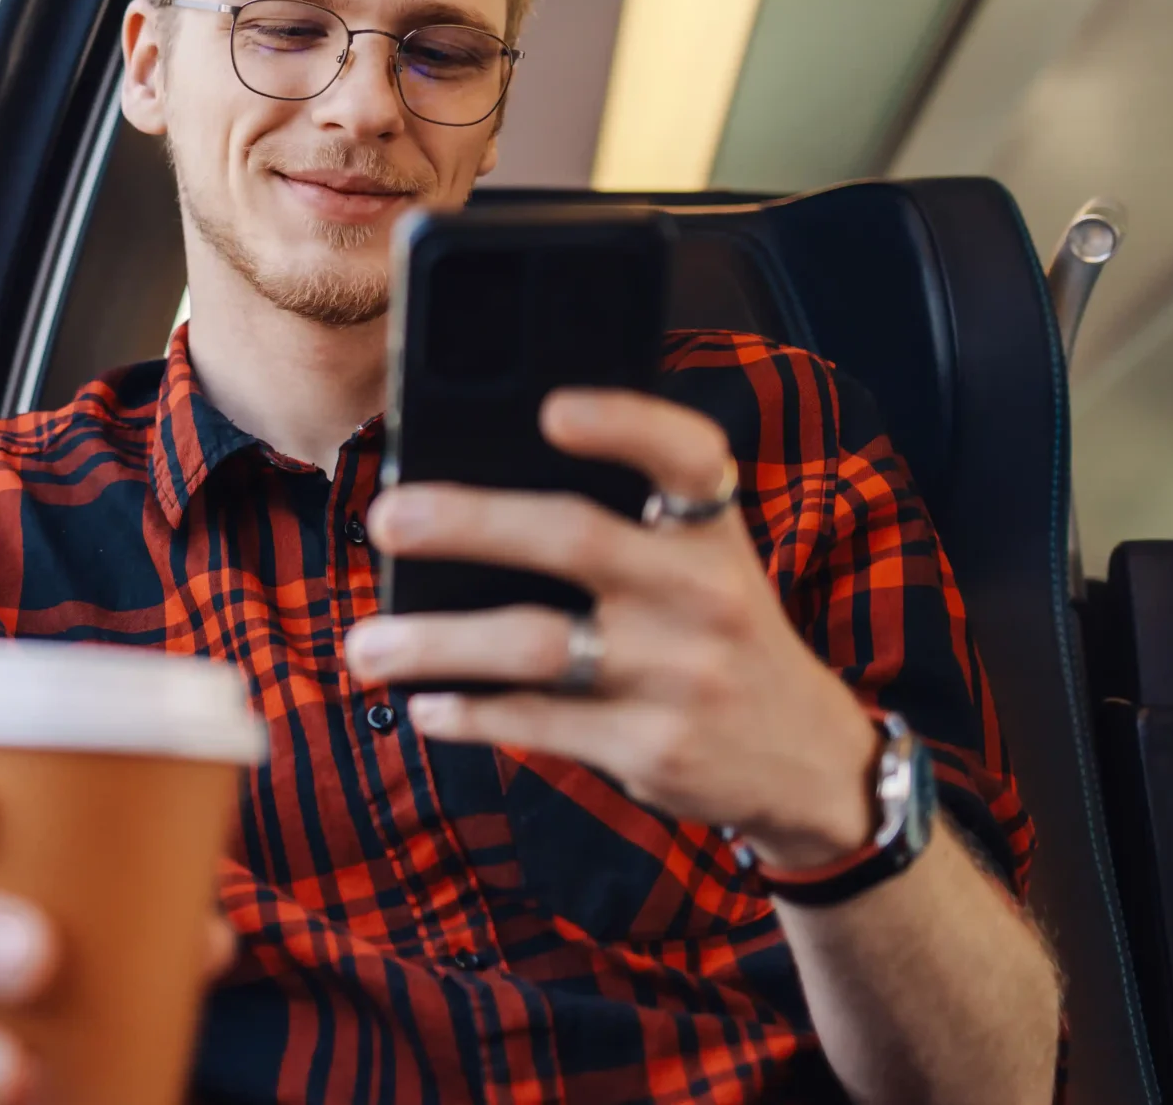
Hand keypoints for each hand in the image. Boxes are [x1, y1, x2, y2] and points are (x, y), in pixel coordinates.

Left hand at [343, 388, 876, 872]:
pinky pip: (538, 721)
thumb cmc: (719, 635)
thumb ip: (626, 525)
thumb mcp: (705, 565)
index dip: (623, 421)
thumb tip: (470, 491)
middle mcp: (703, 592)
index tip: (551, 410)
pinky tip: (425, 705)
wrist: (808, 760)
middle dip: (470, 523)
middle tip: (387, 517)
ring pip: (535, 644)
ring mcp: (679, 674)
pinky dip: (469, 712)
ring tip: (364, 644)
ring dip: (436, 643)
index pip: (685, 452)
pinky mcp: (652, 746)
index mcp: (714, 528)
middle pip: (575, 538)